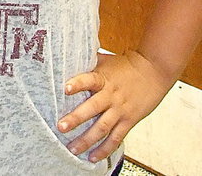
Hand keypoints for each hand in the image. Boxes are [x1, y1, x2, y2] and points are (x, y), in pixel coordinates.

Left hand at [57, 51, 172, 162]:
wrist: (153, 70)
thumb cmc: (126, 65)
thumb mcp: (104, 61)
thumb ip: (86, 63)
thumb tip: (65, 58)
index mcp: (103, 78)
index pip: (88, 80)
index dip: (77, 84)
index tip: (65, 88)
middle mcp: (111, 95)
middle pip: (92, 108)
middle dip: (75, 119)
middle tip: (61, 127)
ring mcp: (120, 110)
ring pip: (102, 127)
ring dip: (87, 139)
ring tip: (73, 148)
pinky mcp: (129, 120)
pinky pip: (116, 138)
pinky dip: (105, 149)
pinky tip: (93, 157)